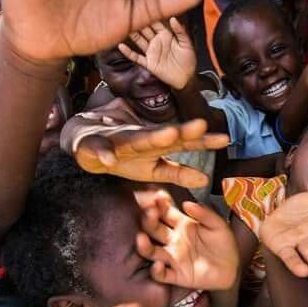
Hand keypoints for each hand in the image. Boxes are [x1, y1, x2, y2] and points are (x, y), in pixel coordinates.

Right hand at [69, 117, 227, 188]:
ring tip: (167, 136)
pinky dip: (104, 153)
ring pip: (138, 138)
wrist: (83, 142)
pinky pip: (99, 150)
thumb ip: (178, 172)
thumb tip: (205, 180)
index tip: (223, 140)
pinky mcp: (95, 145)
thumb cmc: (124, 154)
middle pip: (166, 135)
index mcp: (157, 146)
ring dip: (151, 138)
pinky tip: (108, 157)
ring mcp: (119, 141)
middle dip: (182, 132)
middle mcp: (142, 140)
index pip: (184, 143)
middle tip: (201, 126)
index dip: (202, 141)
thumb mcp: (153, 168)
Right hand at [119, 18, 196, 90]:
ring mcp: (151, 52)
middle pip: (144, 29)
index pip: (154, 22)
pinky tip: (121, 46)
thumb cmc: (188, 60)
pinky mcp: (149, 63)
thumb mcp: (187, 44)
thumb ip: (180, 31)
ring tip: (122, 25)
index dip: (148, 14)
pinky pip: (136, 57)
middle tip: (128, 12)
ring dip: (131, 34)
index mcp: (165, 34)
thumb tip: (173, 18)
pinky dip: (128, 52)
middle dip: (137, 21)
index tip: (141, 4)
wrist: (187, 78)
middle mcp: (156, 41)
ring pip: (138, 40)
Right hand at [137, 193, 239, 289]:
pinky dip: (157, 271)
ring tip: (141, 238)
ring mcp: (173, 257)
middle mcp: (173, 240)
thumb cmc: (224, 244)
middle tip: (149, 213)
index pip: (166, 212)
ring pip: (151, 251)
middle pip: (154, 229)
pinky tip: (158, 265)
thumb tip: (187, 203)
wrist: (232, 268)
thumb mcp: (218, 225)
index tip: (157, 196)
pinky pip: (161, 275)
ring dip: (144, 245)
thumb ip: (205, 214)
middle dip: (149, 220)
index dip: (160, 204)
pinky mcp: (176, 275)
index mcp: (182, 224)